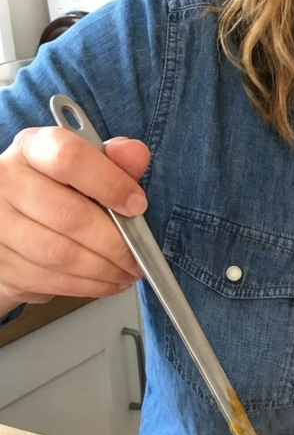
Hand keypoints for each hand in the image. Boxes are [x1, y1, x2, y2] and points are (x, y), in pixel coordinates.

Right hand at [0, 127, 149, 311]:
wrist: (12, 223)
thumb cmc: (56, 190)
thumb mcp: (85, 166)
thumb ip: (114, 161)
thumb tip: (136, 154)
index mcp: (32, 149)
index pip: (68, 158)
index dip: (110, 183)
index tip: (137, 205)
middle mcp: (7, 181)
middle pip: (70, 216)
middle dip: (115, 242)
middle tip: (139, 255)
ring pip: (60, 255)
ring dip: (104, 269)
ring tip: (127, 271)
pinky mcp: (1, 263)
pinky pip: (50, 280)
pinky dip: (87, 285)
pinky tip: (107, 281)